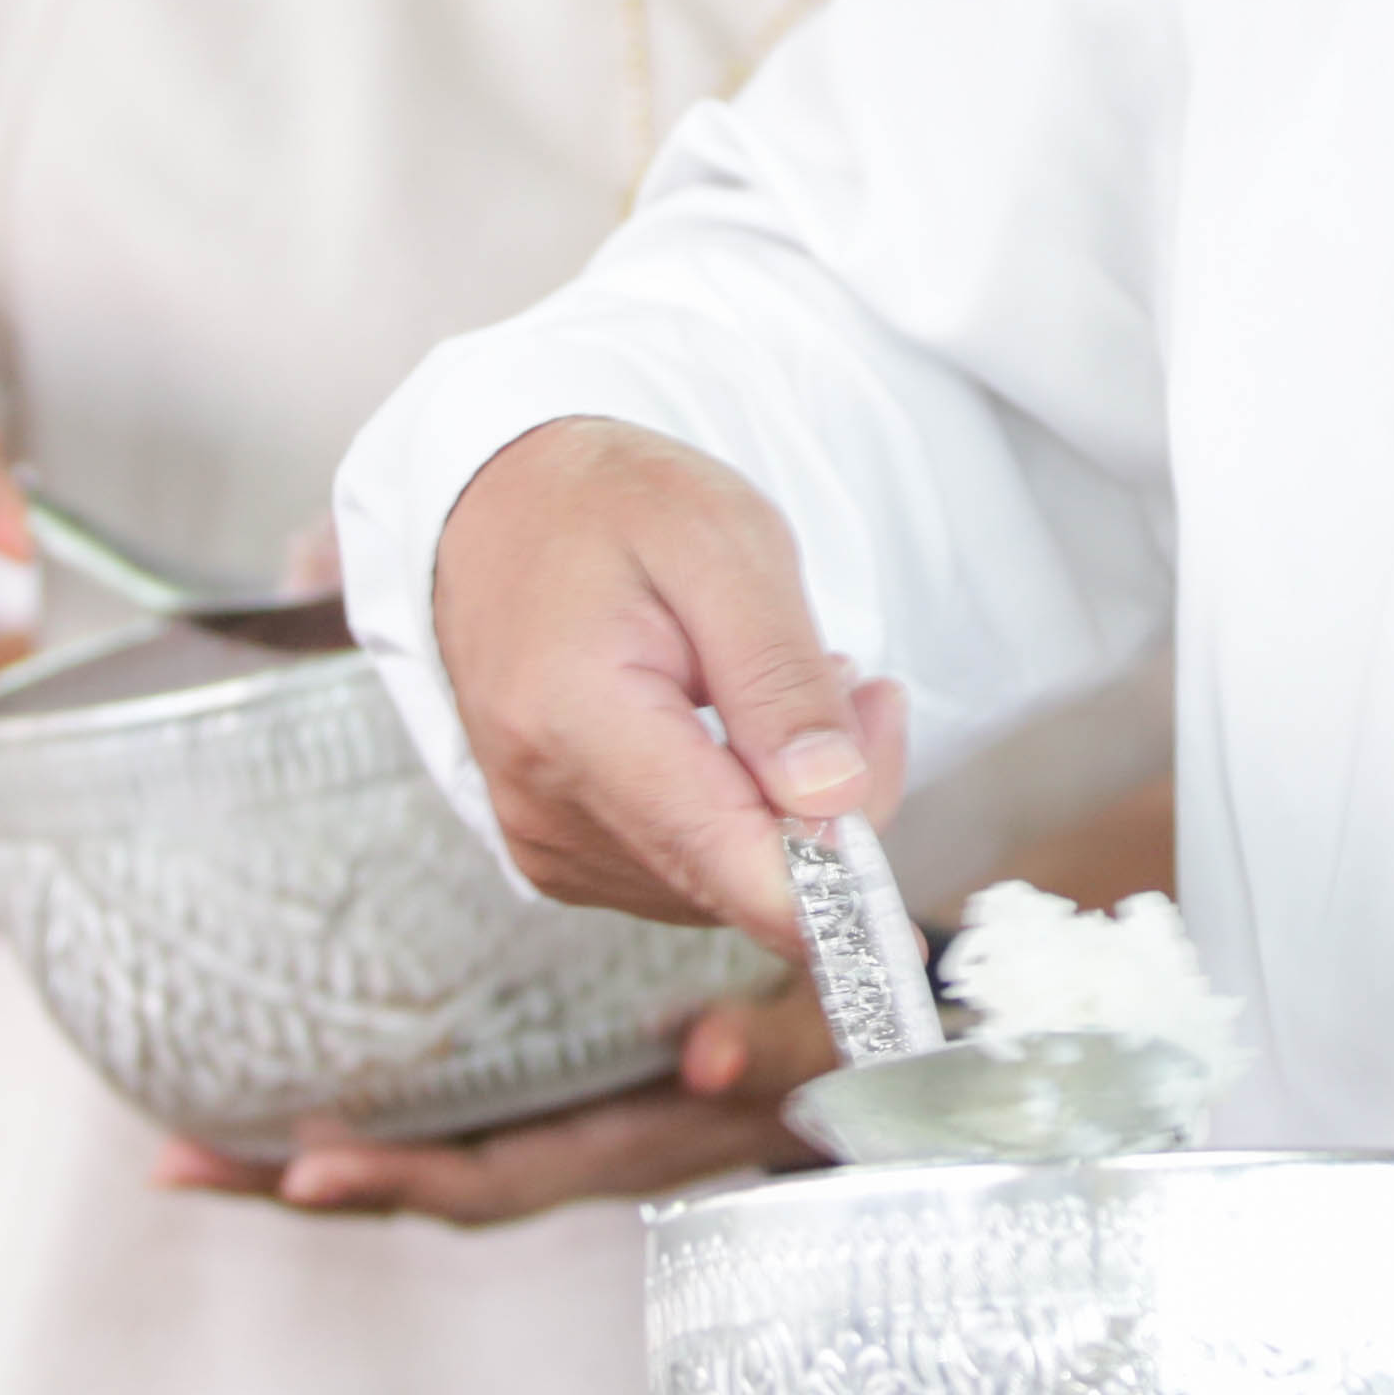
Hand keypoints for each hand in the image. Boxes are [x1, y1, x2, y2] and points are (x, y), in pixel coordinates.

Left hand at [167, 970, 835, 1224]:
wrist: (908, 1047)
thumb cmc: (872, 1038)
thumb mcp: (832, 1034)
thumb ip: (773, 1050)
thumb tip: (696, 1064)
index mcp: (640, 1146)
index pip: (498, 1179)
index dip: (400, 1179)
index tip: (300, 1169)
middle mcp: (594, 1154)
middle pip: (430, 1189)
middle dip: (306, 1184)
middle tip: (181, 1165)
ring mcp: (583, 1135)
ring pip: (436, 1165)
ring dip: (323, 1162)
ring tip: (202, 1147)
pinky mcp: (581, 1107)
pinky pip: (467, 1129)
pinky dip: (387, 1124)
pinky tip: (308, 1102)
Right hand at [419, 419, 906, 946]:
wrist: (502, 511)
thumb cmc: (607, 509)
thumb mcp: (721, 543)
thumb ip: (777, 675)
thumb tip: (830, 803)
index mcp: (576, 722)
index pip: (729, 866)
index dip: (835, 881)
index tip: (891, 854)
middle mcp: (549, 807)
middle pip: (744, 882)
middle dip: (831, 803)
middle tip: (857, 687)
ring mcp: (550, 841)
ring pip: (729, 885)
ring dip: (791, 806)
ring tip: (793, 686)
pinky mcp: (564, 854)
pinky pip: (693, 873)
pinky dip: (744, 816)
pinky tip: (747, 734)